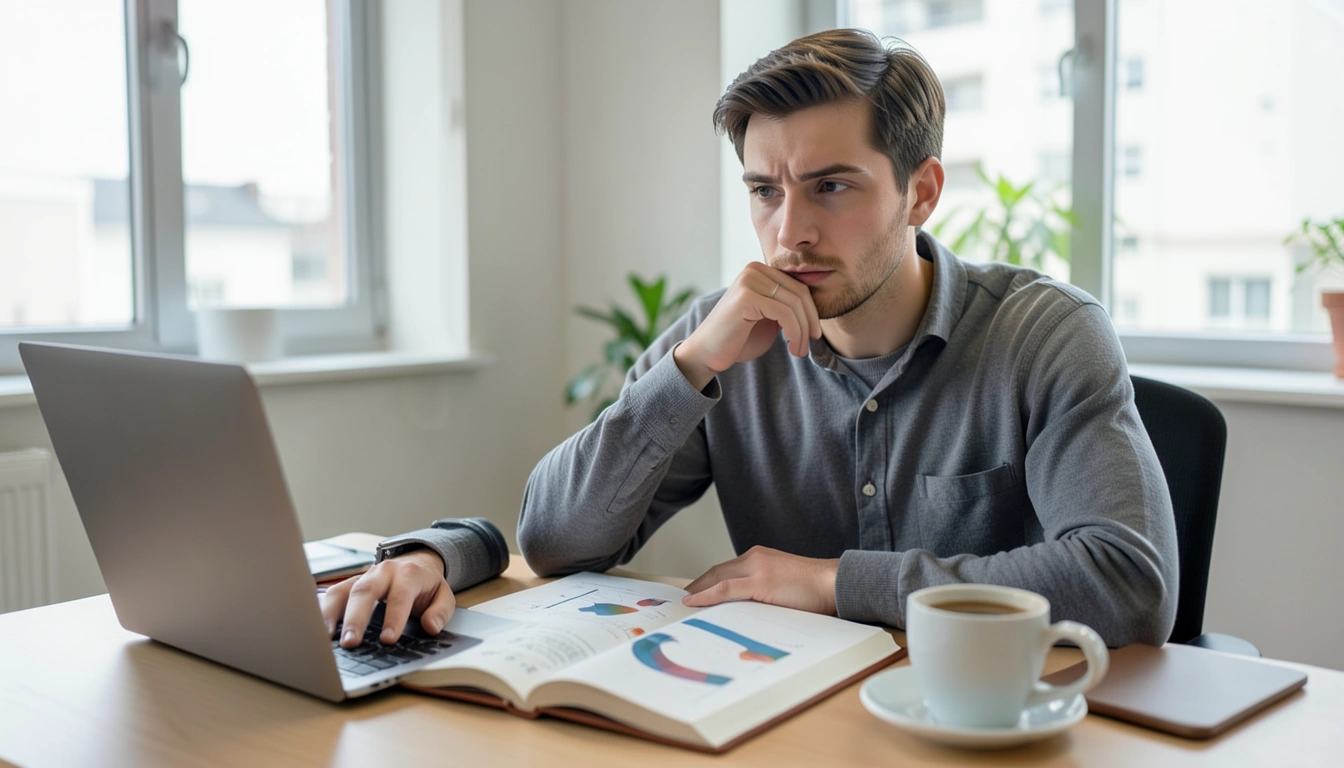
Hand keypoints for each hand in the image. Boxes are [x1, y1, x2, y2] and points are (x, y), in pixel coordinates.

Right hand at [321, 549, 455, 647]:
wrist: (417, 562)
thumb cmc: (426, 584)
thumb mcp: (444, 595)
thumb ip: (441, 611)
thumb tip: (431, 627)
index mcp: (408, 574)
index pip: (400, 596)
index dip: (394, 618)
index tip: (388, 640)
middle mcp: (383, 572)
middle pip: (365, 591)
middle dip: (356, 618)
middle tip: (351, 643)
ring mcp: (363, 576)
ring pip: (343, 590)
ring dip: (332, 614)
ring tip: (326, 638)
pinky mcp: (350, 583)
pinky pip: (333, 594)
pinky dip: (323, 610)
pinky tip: (319, 629)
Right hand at [673, 262, 821, 389]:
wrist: (707, 354)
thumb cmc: (738, 339)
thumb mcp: (769, 319)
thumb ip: (787, 307)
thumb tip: (815, 307)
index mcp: (759, 271)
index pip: (798, 286)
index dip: (812, 312)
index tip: (813, 335)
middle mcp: (754, 269)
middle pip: (800, 293)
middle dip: (810, 322)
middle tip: (810, 345)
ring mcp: (749, 280)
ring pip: (794, 304)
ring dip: (802, 331)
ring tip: (799, 351)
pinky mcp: (746, 296)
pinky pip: (784, 313)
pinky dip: (794, 332)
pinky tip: (791, 347)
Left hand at [681, 546, 838, 614]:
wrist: (835, 583)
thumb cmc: (814, 590)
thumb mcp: (782, 588)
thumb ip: (762, 592)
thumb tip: (744, 611)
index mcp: (760, 558)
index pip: (724, 570)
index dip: (705, 583)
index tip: (692, 596)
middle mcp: (754, 558)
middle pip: (715, 572)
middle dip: (696, 588)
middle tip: (681, 605)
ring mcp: (757, 567)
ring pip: (716, 578)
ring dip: (697, 592)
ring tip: (683, 608)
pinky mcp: (760, 580)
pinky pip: (725, 588)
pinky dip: (706, 596)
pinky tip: (693, 604)